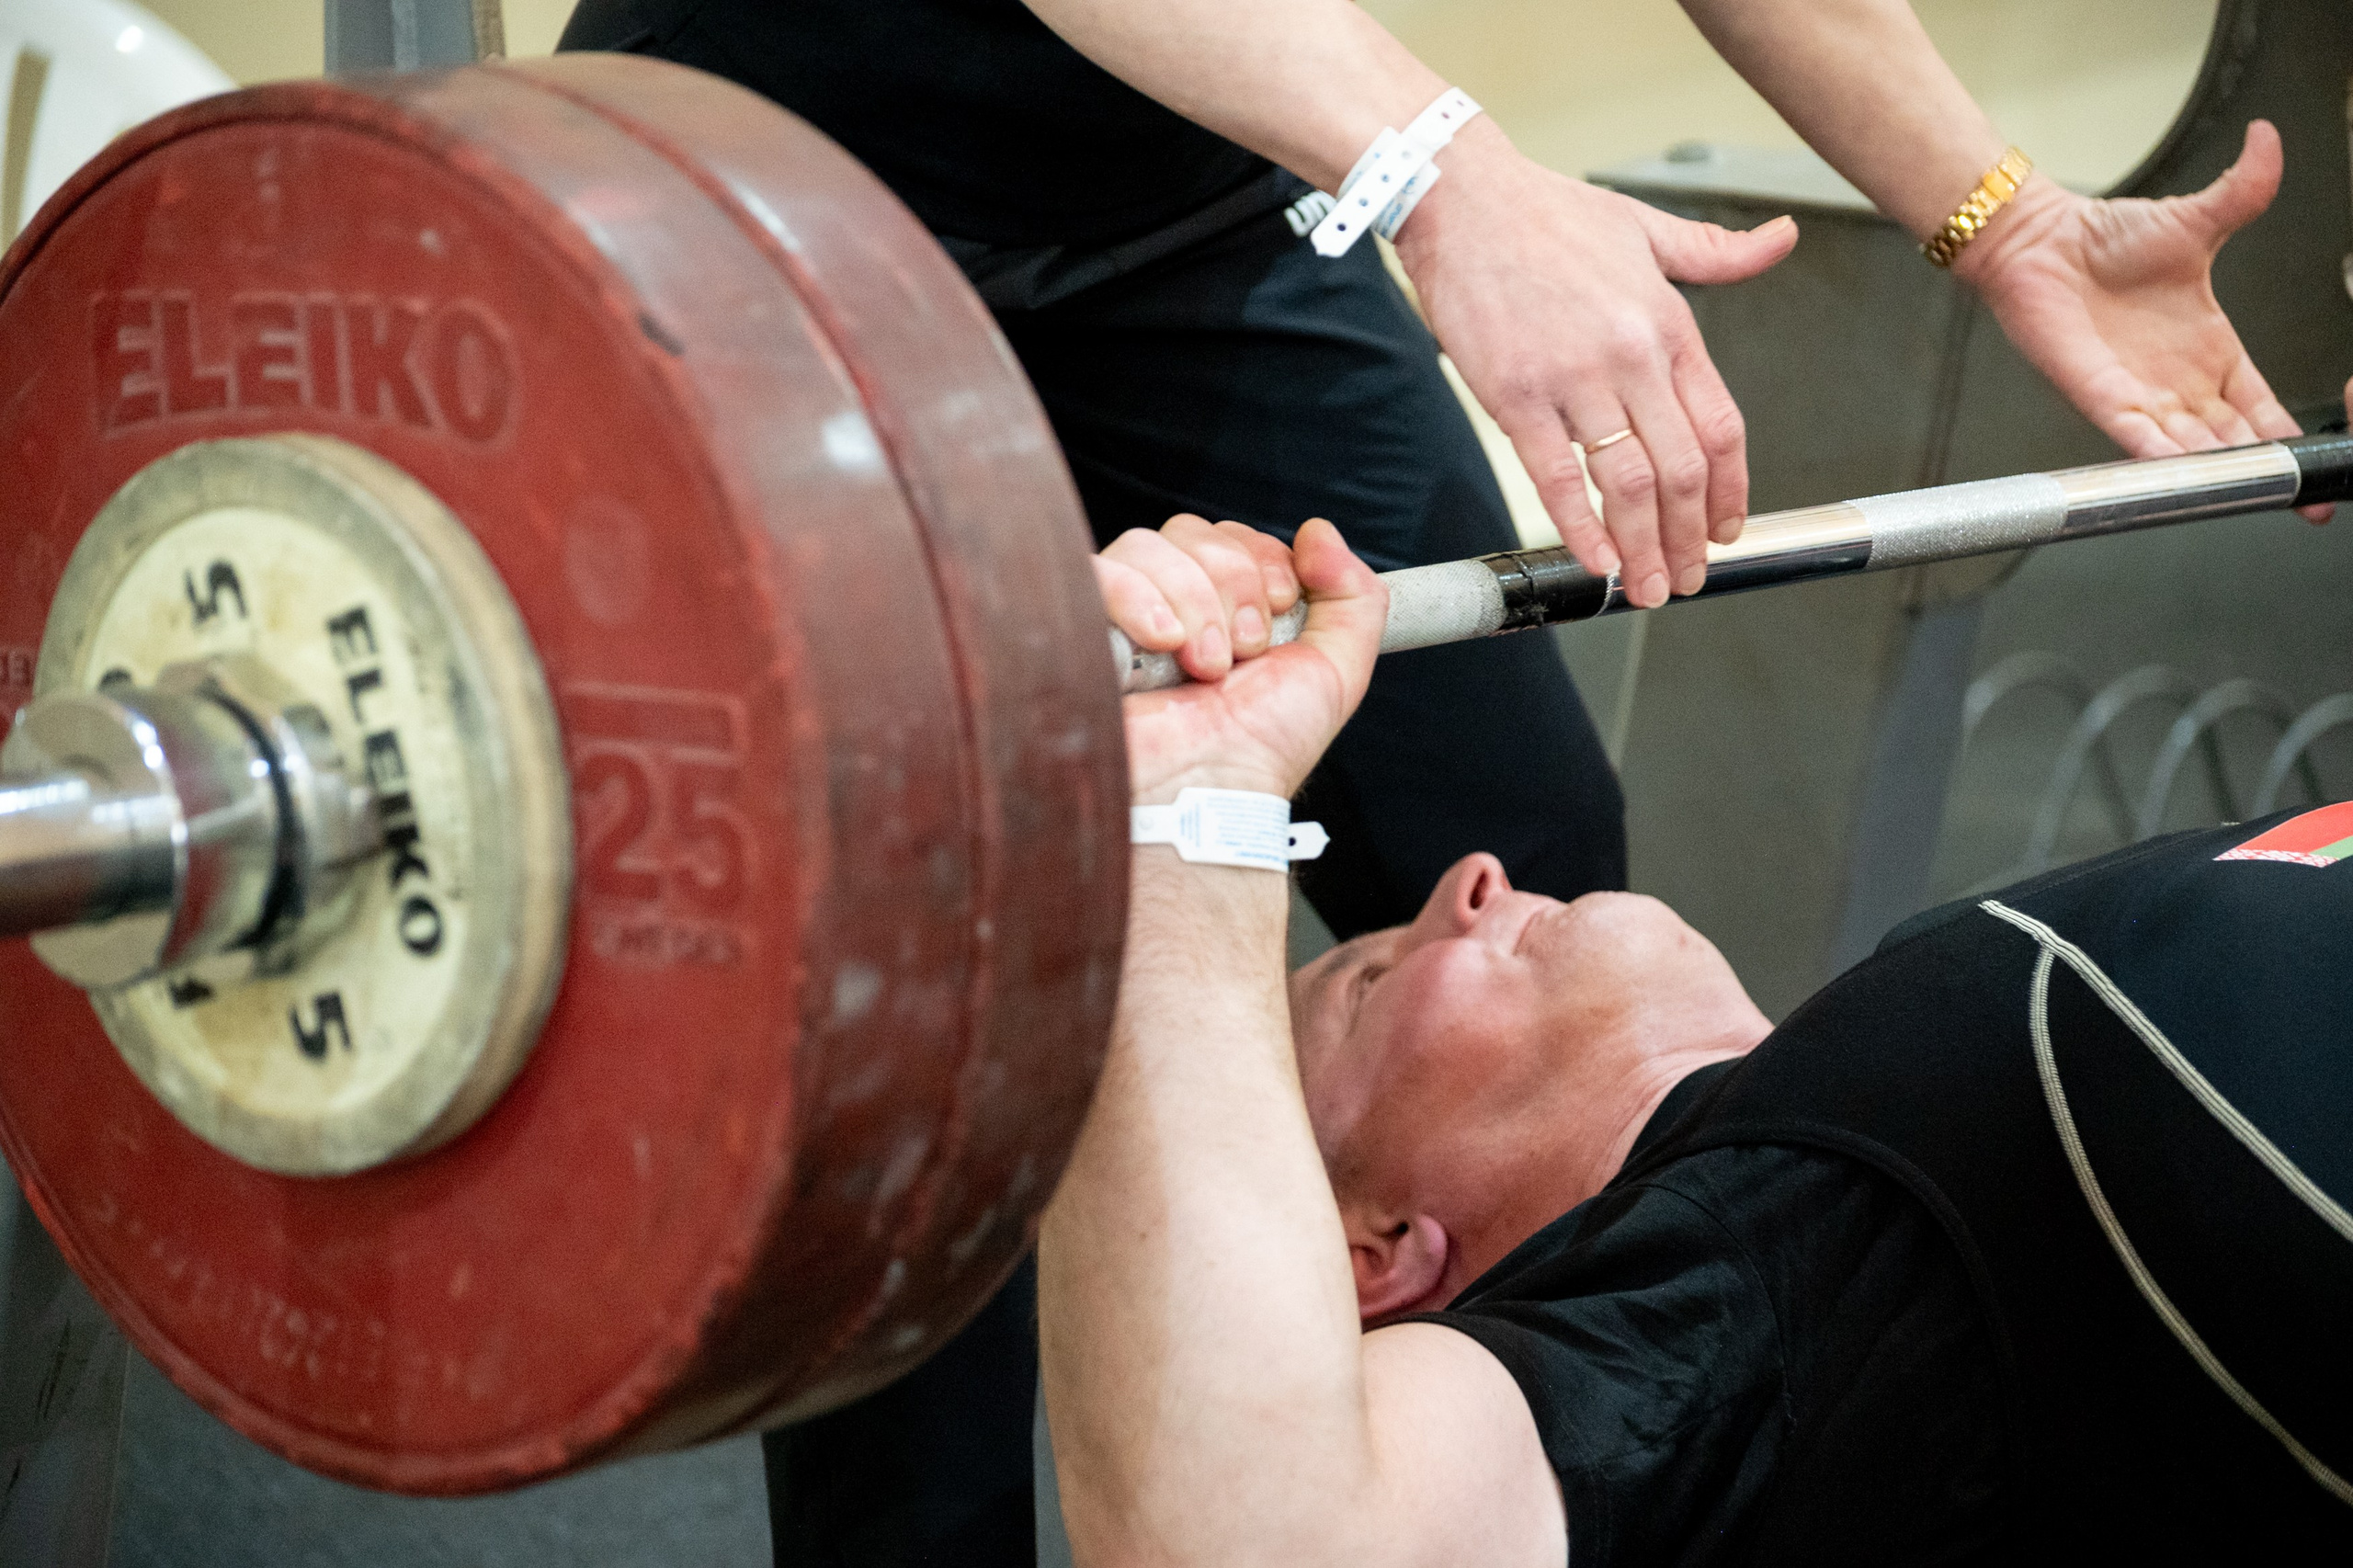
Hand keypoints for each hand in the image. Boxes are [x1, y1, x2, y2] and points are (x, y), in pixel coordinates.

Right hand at [1095, 515, 1385, 801]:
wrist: (1205, 792)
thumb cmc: (1259, 750)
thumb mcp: (1335, 672)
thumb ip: (1353, 598)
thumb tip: (1320, 531)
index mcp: (1226, 607)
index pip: (1236, 535)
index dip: (1263, 564)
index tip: (1275, 619)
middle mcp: (1171, 604)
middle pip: (1195, 532)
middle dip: (1232, 588)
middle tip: (1239, 655)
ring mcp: (1122, 615)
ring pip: (1150, 544)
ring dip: (1193, 603)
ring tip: (1202, 667)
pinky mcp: (1080, 627)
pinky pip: (1102, 569)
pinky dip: (1139, 598)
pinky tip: (1162, 644)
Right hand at [1394, 120, 1798, 606]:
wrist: (1464, 197)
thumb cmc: (1545, 212)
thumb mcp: (1645, 226)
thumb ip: (1717, 251)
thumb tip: (1784, 239)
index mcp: (1669, 323)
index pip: (1720, 427)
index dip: (1730, 491)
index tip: (1724, 529)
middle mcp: (1632, 355)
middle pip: (1681, 470)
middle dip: (1689, 539)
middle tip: (1688, 578)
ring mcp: (1575, 379)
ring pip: (1629, 484)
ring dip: (1644, 549)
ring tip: (1647, 588)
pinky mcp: (1516, 396)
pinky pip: (1558, 477)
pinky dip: (1581, 529)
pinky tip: (1594, 562)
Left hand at [1958, 121, 2328, 520]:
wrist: (2042, 243)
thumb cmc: (2108, 239)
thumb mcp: (2194, 220)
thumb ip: (2243, 190)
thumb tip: (2270, 140)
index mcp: (2213, 351)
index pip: (2261, 406)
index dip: (2291, 438)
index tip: (2324, 464)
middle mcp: (2179, 383)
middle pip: (2234, 441)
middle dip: (2268, 472)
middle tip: (2303, 501)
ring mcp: (2140, 394)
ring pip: (2190, 447)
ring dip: (2221, 471)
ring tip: (2255, 493)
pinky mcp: (2098, 396)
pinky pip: (2133, 435)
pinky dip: (2158, 456)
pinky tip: (2185, 473)